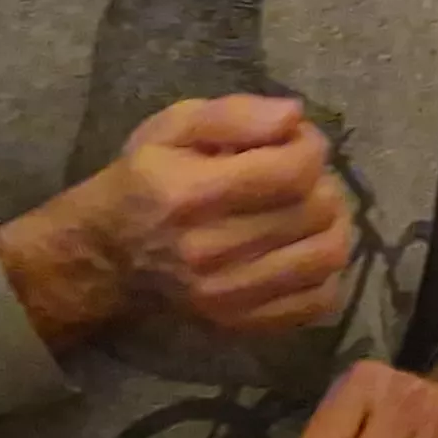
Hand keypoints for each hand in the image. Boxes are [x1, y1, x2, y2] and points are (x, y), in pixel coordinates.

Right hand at [0, 95, 348, 350]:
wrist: (104, 256)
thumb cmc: (142, 181)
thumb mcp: (171, 127)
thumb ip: (234, 114)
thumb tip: (294, 117)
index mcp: (191, 194)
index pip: (292, 172)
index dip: (310, 148)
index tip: (297, 141)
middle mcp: (211, 250)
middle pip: (315, 212)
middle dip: (322, 182)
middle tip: (300, 176)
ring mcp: (228, 295)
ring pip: (326, 257)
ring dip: (333, 225)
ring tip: (309, 210)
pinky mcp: (240, 323)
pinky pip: (317, 303)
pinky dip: (325, 273)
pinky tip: (304, 249)